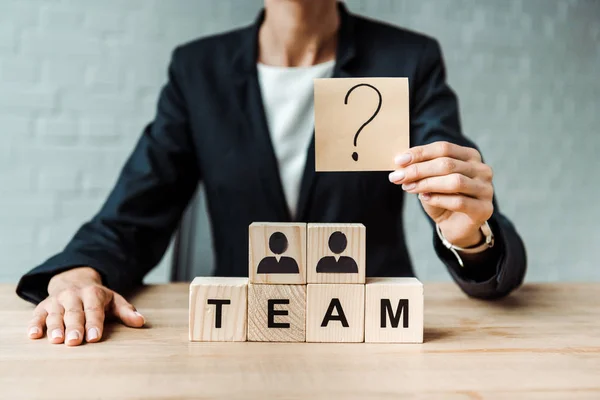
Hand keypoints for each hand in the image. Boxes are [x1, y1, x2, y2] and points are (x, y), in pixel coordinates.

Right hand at [27, 267, 144, 345]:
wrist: (74, 280)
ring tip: (56, 340)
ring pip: (55, 314)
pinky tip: (34, 334)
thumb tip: (141, 322)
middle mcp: (73, 296)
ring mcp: (57, 300)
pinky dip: (35, 324)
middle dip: (74, 327)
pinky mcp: (43, 306)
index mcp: (92, 293)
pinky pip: (37, 315)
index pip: (94, 310)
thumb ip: (126, 311)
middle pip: (74, 313)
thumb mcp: (113, 300)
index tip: (95, 337)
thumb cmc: (97, 297)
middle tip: (75, 342)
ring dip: (55, 327)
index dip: (94, 323)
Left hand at [389, 141, 493, 247]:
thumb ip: (420, 170)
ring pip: (454, 182)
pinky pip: (458, 201)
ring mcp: (486, 189)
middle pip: (447, 164)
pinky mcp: (484, 209)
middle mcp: (482, 169)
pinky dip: (437, 199)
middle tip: (397, 177)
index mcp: (470, 156)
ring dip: (426, 184)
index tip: (398, 161)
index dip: (420, 153)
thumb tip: (401, 163)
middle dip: (418, 170)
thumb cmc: (441, 198)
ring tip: (408, 188)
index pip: (444, 148)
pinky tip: (424, 198)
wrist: (454, 225)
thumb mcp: (429, 180)